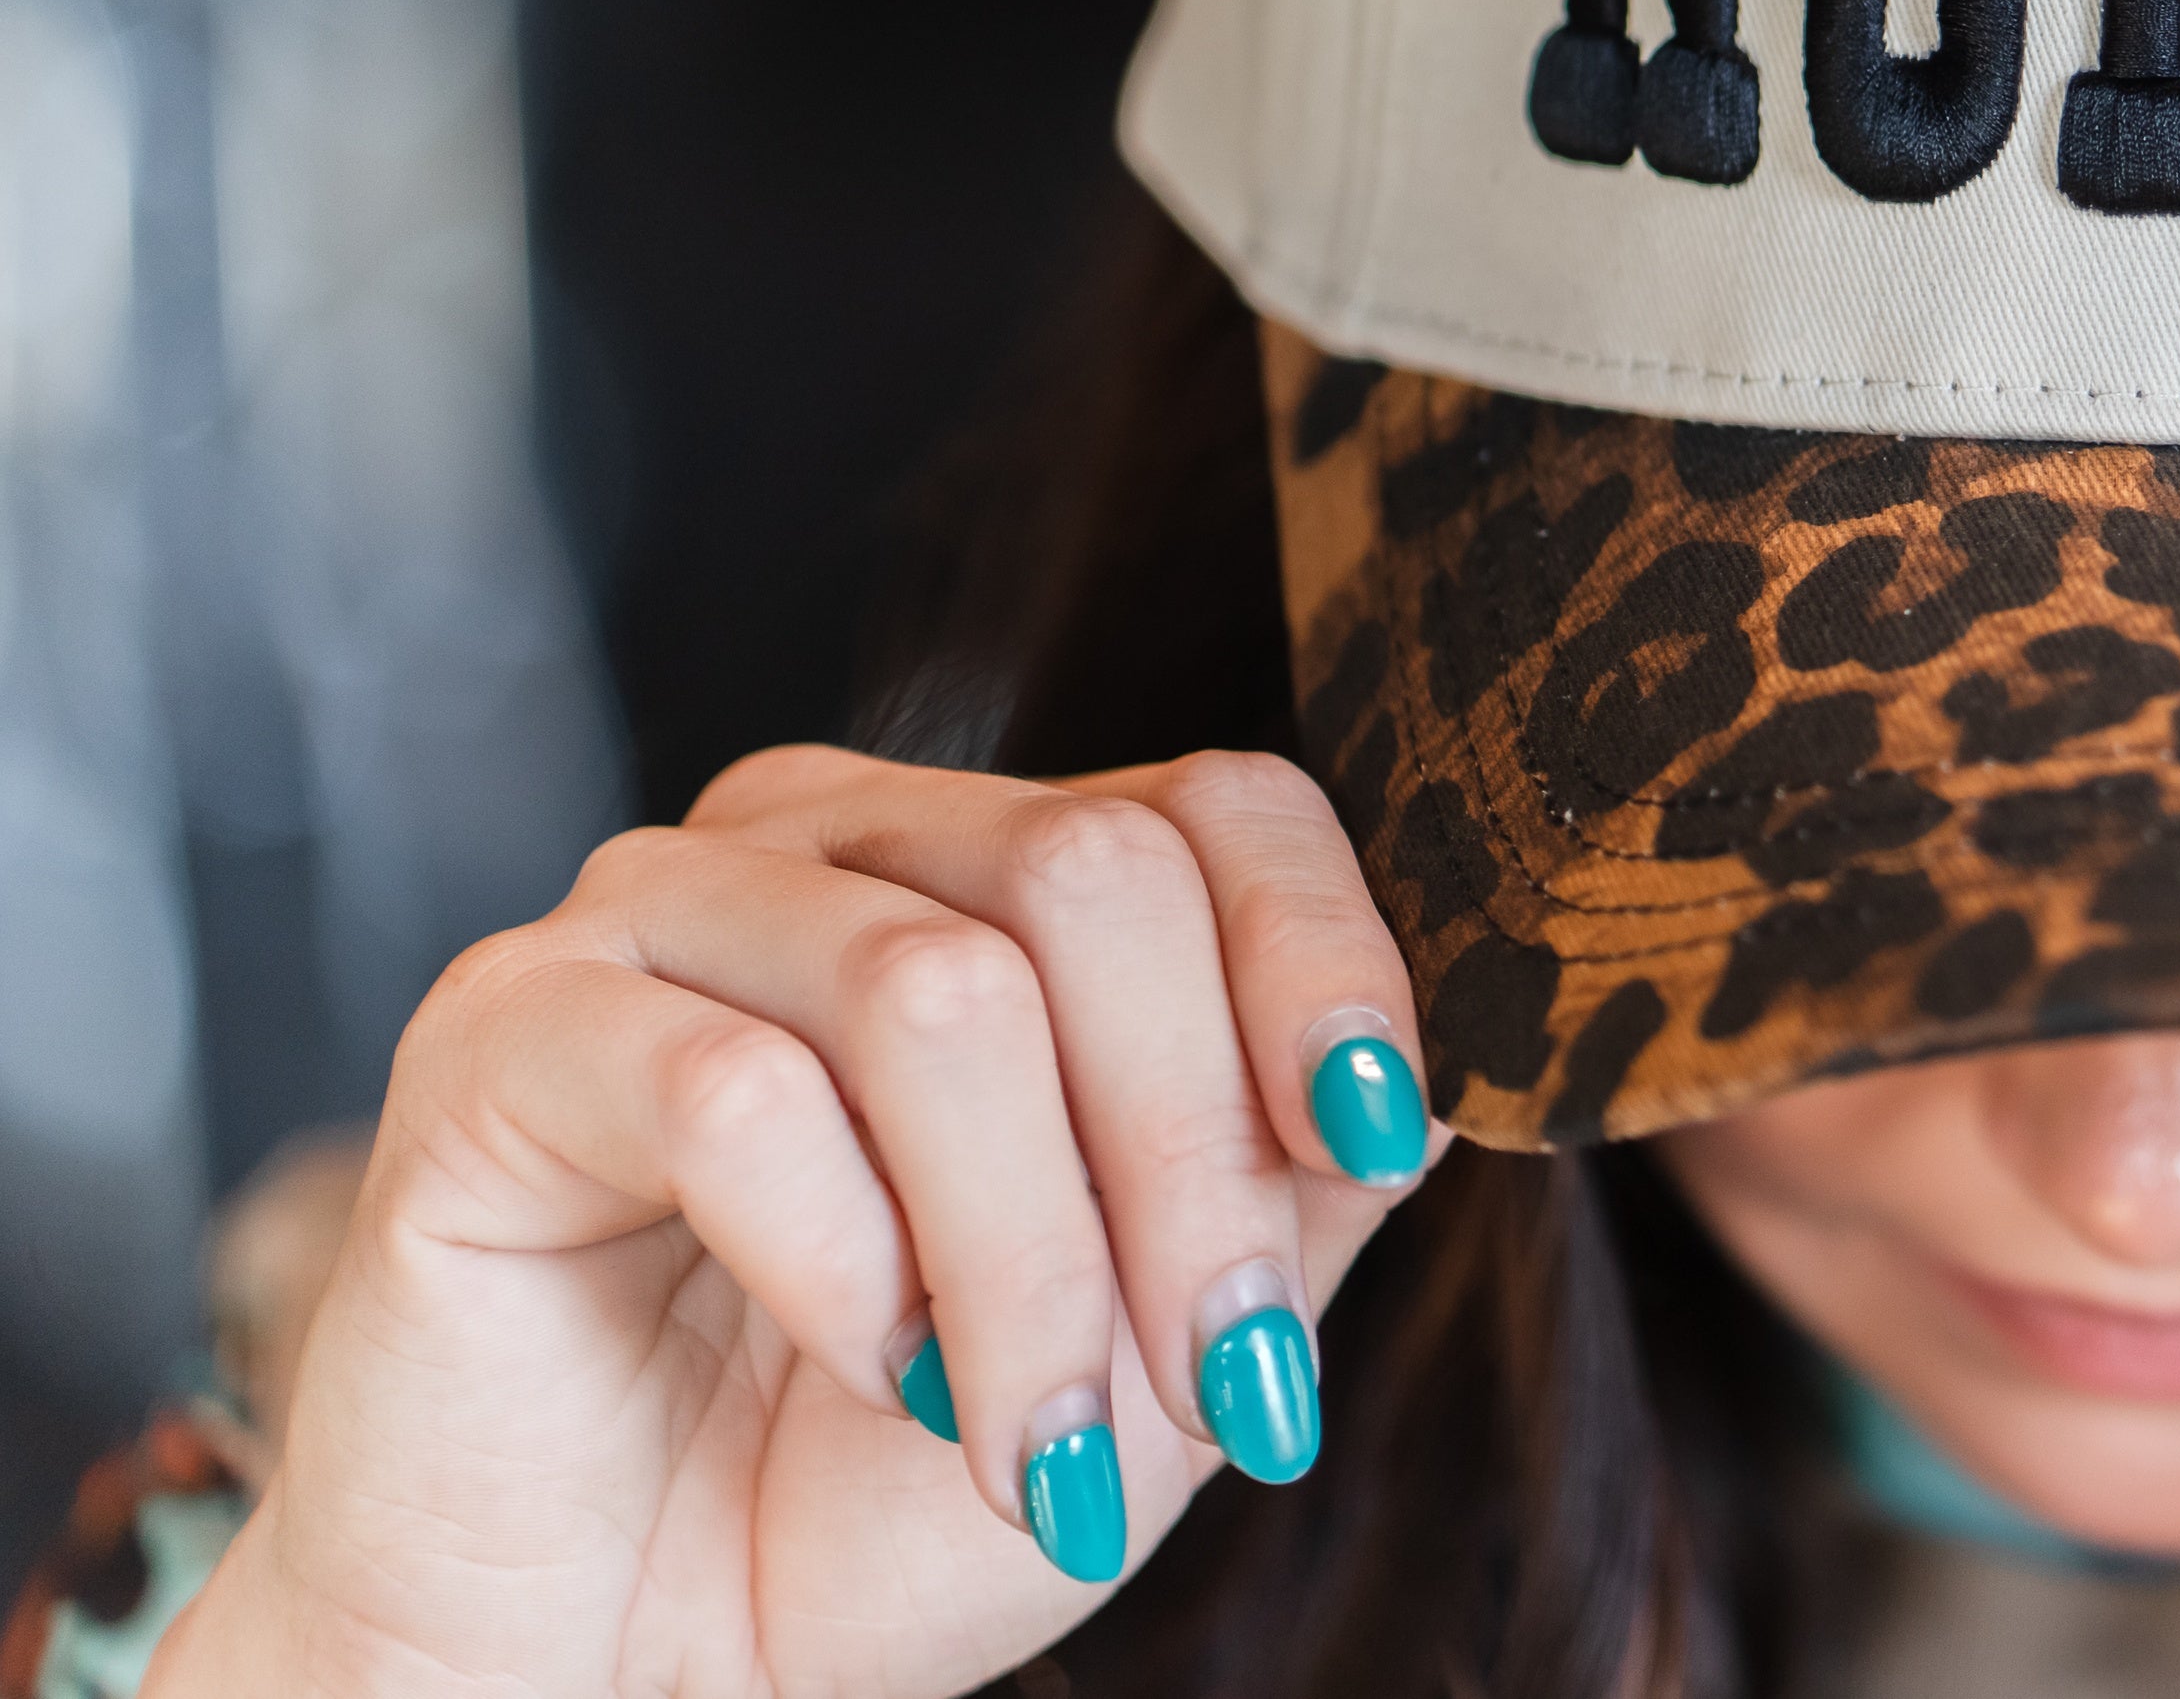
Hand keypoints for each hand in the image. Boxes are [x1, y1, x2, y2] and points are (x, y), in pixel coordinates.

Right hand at [152, 747, 1446, 1698]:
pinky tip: (879, 1373)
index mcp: (992, 867)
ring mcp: (651, 913)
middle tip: (1211, 1379)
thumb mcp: (1156, 1337)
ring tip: (1038, 1435)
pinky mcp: (503, 1032)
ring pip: (933, 992)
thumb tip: (1437, 1072)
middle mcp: (828, 840)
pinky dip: (849, 1262)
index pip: (1213, 805)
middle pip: (1095, 878)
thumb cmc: (869, 1496)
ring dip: (1032, 1254)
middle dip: (1186, 1158)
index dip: (1320, 968)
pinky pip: (728, 1090)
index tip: (1364, 1147)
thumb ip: (1293, 1182)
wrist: (612, 1666)